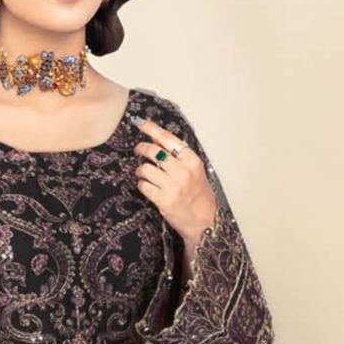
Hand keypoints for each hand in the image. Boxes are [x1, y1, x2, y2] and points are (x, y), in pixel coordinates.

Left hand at [133, 116, 216, 247]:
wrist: (204, 221)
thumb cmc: (198, 195)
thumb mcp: (192, 170)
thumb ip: (176, 154)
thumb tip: (156, 137)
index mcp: (192, 161)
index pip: (168, 139)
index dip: (152, 129)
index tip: (140, 123)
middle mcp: (183, 171)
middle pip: (153, 151)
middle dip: (141, 149)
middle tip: (138, 151)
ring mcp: (173, 186)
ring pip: (145, 168)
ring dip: (140, 170)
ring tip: (144, 174)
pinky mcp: (163, 200)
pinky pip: (143, 186)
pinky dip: (141, 184)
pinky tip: (146, 186)